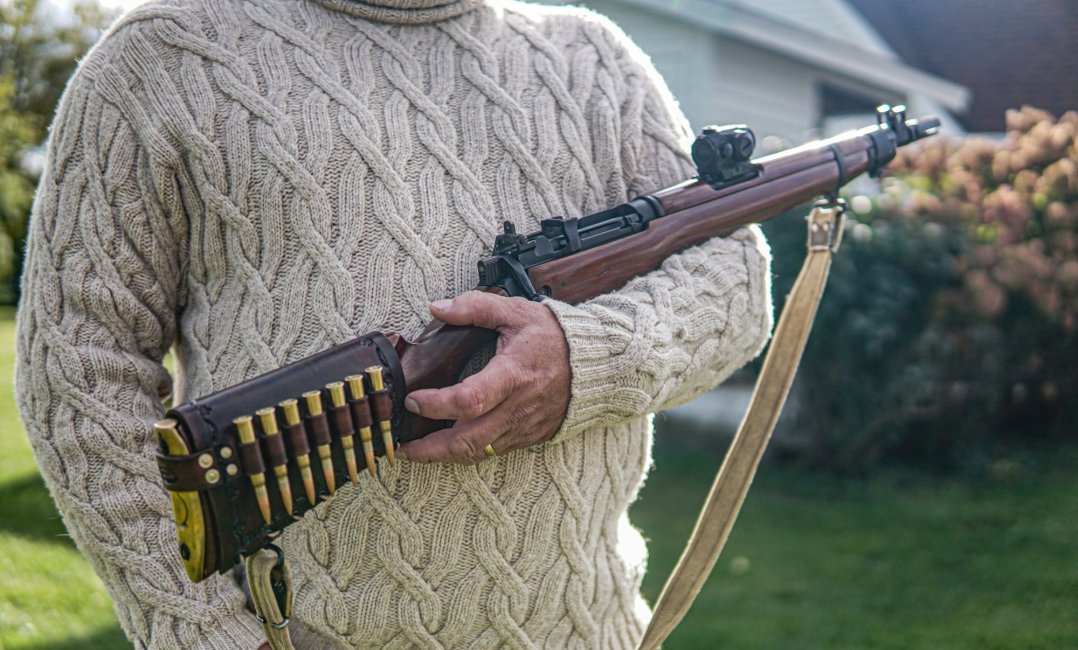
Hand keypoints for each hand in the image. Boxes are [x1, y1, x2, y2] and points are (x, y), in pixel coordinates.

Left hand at [399, 291, 570, 462]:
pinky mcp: (528, 436)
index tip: (414, 400)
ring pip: (478, 452)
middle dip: (430, 449)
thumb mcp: (516, 312)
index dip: (436, 405)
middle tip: (403, 445)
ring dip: (445, 456)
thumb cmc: (555, 337)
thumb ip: (476, 307)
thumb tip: (438, 307)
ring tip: (418, 451)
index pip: (468, 401)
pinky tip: (450, 445)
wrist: (596, 365)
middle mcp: (517, 408)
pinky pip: (493, 451)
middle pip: (467, 441)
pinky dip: (468, 451)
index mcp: (512, 376)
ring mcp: (523, 426)